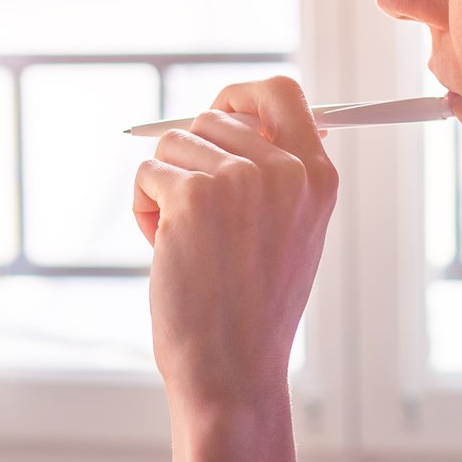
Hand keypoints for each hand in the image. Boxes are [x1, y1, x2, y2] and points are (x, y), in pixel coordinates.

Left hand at [131, 76, 338, 419]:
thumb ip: (275, 173)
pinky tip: (165, 252)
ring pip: (172, 144)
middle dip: (190, 161)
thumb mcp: (290, 232)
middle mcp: (285, 170)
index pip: (281, 92)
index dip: (240, 96)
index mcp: (318, 176)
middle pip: (212, 118)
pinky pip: (147, 174)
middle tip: (197, 220)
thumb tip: (237, 114)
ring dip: (164, 189)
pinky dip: (144, 211)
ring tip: (186, 243)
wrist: (233, 369)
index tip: (217, 112)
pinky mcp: (192, 195)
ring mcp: (240, 179)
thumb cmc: (252, 309)